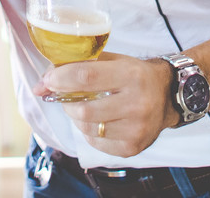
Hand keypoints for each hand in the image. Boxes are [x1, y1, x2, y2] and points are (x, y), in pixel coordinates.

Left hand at [32, 52, 173, 156]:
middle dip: (66, 102)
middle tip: (64, 96)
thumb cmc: (134, 75)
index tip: (48, 80)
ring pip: (88, 128)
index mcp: (131, 75)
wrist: (168, 97)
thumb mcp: (113, 61)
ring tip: (83, 107)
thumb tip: (41, 84)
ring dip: (77, 117)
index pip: (87, 77)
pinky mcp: (132, 147)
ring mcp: (136, 129)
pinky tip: (98, 121)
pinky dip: (89, 132)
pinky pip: (96, 143)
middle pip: (85, 109)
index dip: (61, 79)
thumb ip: (78, 66)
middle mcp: (136, 103)